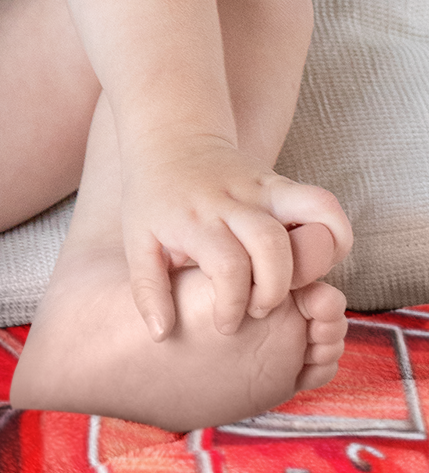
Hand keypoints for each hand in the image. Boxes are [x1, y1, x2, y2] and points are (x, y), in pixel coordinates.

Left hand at [121, 135, 352, 338]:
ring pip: (311, 215)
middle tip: (257, 308)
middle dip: (274, 290)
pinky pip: (324, 204)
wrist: (173, 138)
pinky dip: (335, 234)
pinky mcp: (282, 183)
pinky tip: (317, 259)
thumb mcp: (138, 243)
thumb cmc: (154, 199)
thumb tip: (163, 334)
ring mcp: (262, 187)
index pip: (229, 266)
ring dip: (315, 261)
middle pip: (273, 244)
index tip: (225, 324)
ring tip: (295, 285)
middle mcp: (232, 201)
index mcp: (195, 219)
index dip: (233, 304)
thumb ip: (147, 290)